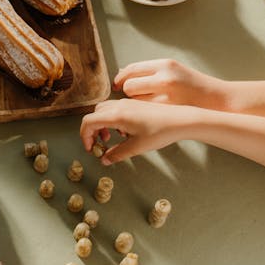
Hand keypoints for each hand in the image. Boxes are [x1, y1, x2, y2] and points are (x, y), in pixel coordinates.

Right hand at [80, 98, 195, 163]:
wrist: (180, 120)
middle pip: (94, 115)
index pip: (88, 122)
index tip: (91, 149)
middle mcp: (119, 106)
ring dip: (102, 125)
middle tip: (99, 145)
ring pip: (104, 111)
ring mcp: (127, 103)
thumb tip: (105, 160)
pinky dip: (112, 121)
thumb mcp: (136, 147)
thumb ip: (117, 154)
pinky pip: (115, 110)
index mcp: (116, 115)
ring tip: (111, 138)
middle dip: (92, 130)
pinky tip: (125, 132)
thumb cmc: (160, 132)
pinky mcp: (135, 105)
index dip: (84, 136)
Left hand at [113, 59, 229, 108]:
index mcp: (165, 65)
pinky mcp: (168, 112)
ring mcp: (167, 97)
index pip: (132, 68)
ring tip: (142, 105)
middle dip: (127, 92)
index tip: (117, 84)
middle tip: (133, 96)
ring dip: (134, 104)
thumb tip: (123, 72)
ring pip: (136, 101)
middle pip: (130, 86)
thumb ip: (150, 71)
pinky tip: (147, 113)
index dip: (121, 77)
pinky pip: (145, 112)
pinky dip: (141, 113)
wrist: (217, 100)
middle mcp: (165, 79)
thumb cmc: (194, 85)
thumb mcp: (173, 70)